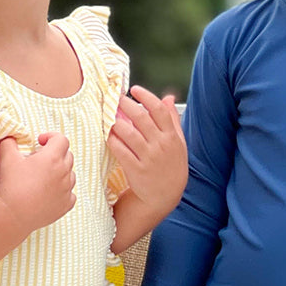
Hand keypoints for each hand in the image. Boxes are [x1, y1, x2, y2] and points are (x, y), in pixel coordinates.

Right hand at [0, 133, 74, 234]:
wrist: (14, 215)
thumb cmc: (12, 186)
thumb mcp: (8, 159)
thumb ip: (9, 142)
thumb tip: (10, 137)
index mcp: (53, 158)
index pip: (62, 139)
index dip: (51, 137)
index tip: (40, 143)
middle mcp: (64, 172)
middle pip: (67, 155)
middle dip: (55, 154)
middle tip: (40, 160)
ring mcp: (67, 189)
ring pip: (70, 174)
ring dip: (60, 172)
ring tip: (44, 178)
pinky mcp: (66, 204)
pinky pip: (71, 193)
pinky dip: (63, 191)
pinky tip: (50, 193)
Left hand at [108, 85, 187, 217]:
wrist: (165, 196)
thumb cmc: (171, 166)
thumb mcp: (178, 143)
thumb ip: (172, 120)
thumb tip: (169, 98)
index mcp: (172, 137)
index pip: (159, 110)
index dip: (146, 97)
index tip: (134, 90)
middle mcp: (161, 145)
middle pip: (141, 118)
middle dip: (126, 104)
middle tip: (114, 98)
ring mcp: (148, 158)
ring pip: (128, 133)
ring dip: (116, 122)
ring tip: (109, 115)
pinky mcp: (136, 169)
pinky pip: (120, 151)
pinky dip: (112, 140)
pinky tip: (107, 133)